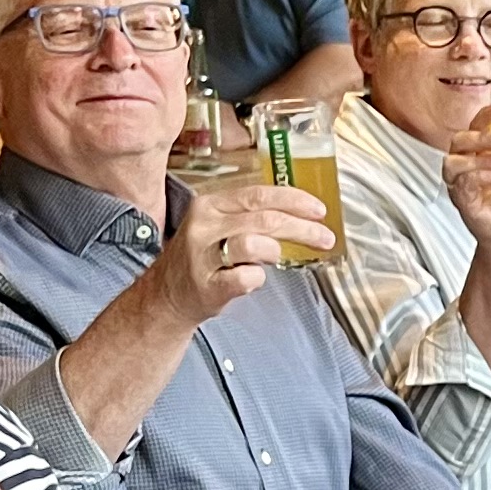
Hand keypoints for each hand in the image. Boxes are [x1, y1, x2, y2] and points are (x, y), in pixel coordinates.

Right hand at [159, 178, 325, 322]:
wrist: (166, 295)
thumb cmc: (202, 259)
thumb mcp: (220, 225)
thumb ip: (252, 216)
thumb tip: (301, 213)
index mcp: (211, 205)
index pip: (259, 194)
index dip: (294, 200)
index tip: (319, 210)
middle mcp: (204, 226)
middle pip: (265, 219)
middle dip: (302, 228)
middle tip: (324, 237)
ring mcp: (203, 257)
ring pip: (254, 244)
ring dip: (274, 252)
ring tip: (273, 259)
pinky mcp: (207, 285)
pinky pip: (246, 278)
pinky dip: (258, 279)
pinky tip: (252, 279)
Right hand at [442, 106, 490, 252]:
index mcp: (482, 154)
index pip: (475, 128)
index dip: (483, 116)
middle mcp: (468, 166)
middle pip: (459, 141)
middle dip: (479, 136)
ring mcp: (462, 184)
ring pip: (452, 162)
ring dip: (474, 158)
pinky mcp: (462, 202)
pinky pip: (461, 185)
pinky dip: (477, 178)